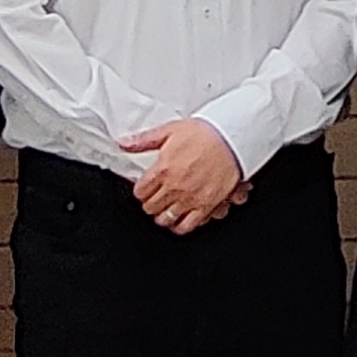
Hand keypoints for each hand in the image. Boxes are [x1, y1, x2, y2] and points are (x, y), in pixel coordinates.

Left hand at [120, 118, 248, 234]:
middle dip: (151, 203)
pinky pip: (187, 225)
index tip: (146, 188)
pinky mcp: (206, 206)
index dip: (141, 190)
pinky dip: (180, 225)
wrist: (232, 138)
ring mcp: (190, 198)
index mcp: (162, 169)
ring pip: (166, 219)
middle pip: (150, 208)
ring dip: (163, 215)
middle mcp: (174, 187)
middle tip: (156, 197)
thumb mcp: (170, 130)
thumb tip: (124, 143)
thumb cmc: (205, 132)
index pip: (140, 192)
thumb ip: (144, 140)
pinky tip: (180, 219)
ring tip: (167, 209)